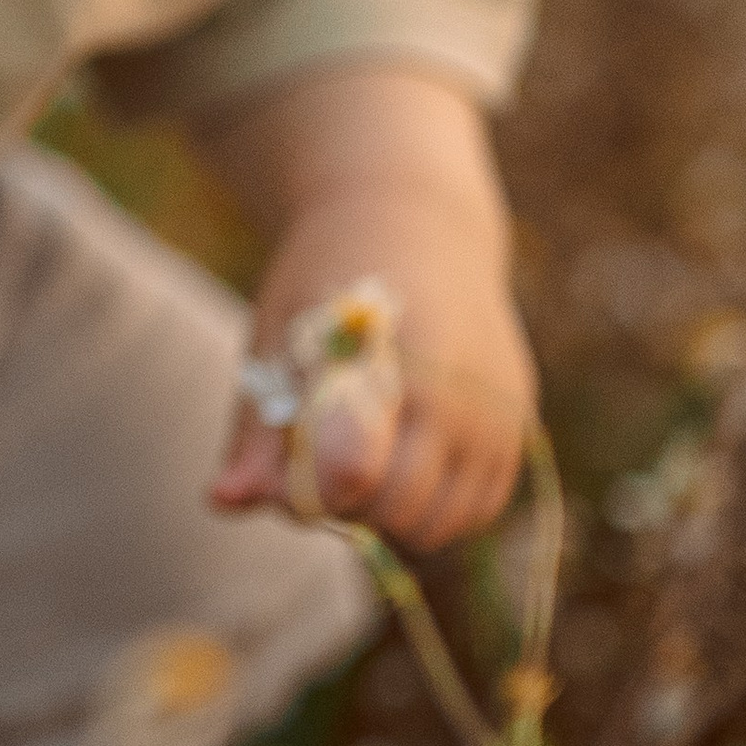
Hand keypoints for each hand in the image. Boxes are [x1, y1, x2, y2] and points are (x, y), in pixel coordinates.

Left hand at [198, 68, 535, 552]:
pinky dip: (437, 508)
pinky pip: (480, 508)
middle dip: (343, 507)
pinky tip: (403, 460)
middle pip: (394, 511)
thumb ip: (254, 432)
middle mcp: (454, 389)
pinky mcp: (522, 423)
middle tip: (317, 459)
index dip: (304, 489)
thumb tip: (223, 502)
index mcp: (379, 358)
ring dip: (391, 516)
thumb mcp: (276, 341)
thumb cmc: (326, 283)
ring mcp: (496, 409)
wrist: (413, 220)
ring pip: (441, 525)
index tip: (282, 465)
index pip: (349, 472)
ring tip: (362, 457)